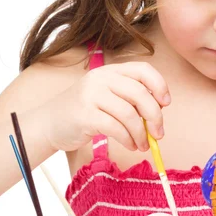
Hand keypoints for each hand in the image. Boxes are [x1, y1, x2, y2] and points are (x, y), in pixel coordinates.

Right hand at [40, 62, 169, 151]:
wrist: (49, 123)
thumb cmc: (85, 112)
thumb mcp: (107, 96)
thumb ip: (130, 99)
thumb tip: (159, 114)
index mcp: (111, 71)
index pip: (143, 70)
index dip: (159, 85)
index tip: (165, 104)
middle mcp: (101, 78)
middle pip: (140, 94)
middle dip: (155, 116)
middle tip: (159, 134)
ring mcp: (91, 95)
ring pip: (129, 114)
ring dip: (141, 133)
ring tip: (143, 145)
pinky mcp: (84, 115)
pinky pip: (116, 128)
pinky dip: (128, 139)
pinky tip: (131, 145)